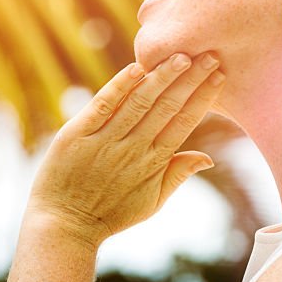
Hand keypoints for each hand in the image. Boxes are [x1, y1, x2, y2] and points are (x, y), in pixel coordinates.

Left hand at [26, 52, 225, 246]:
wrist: (63, 226)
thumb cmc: (110, 214)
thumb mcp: (151, 202)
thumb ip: (178, 175)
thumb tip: (209, 158)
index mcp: (154, 163)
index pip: (184, 122)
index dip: (202, 98)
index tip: (219, 75)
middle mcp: (133, 149)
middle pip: (167, 107)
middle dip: (190, 79)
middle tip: (209, 55)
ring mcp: (105, 140)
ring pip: (139, 102)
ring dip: (162, 77)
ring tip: (180, 56)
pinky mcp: (77, 134)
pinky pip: (102, 105)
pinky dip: (119, 86)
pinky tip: (136, 68)